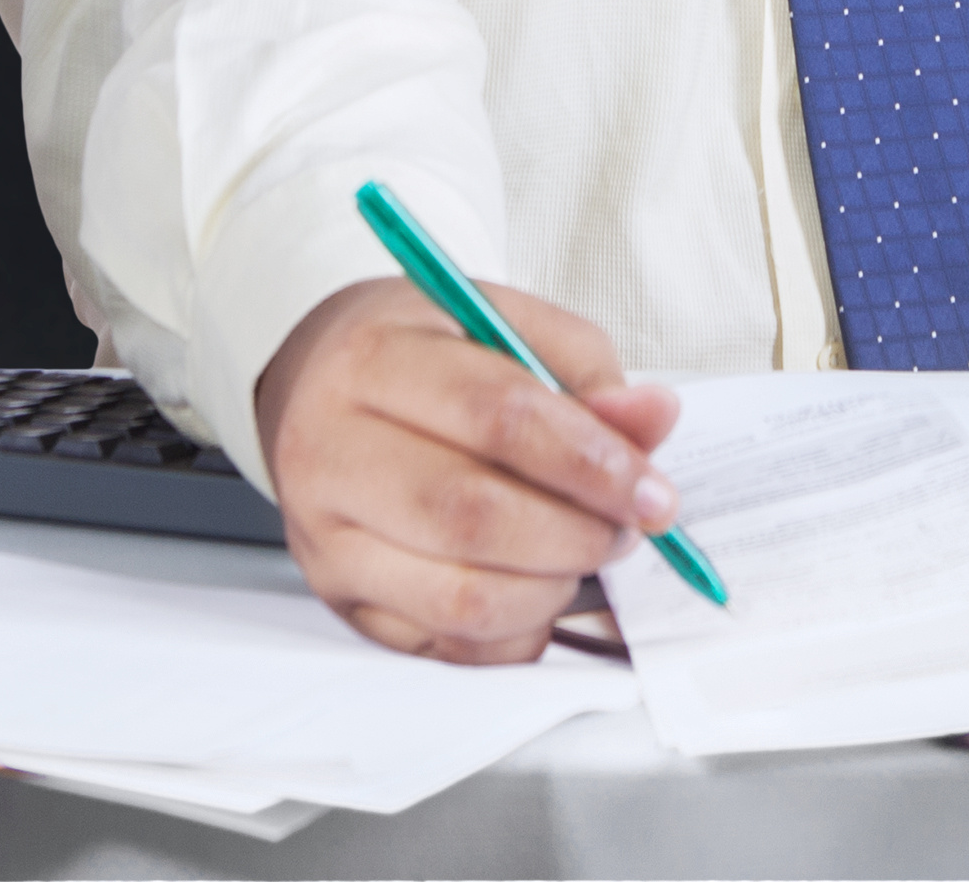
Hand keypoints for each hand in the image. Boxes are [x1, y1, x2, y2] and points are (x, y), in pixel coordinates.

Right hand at [254, 277, 684, 661]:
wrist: (317, 387)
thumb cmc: (418, 353)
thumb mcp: (498, 322)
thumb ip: (582, 369)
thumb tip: (652, 419)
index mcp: (370, 362)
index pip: (495, 417)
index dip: (589, 460)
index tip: (651, 489)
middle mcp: (328, 454)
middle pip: (471, 516)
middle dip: (576, 532)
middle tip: (626, 526)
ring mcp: (326, 541)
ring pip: (461, 597)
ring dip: (552, 587)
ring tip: (580, 550)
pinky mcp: (344, 603)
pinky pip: (451, 646)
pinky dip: (518, 628)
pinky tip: (535, 583)